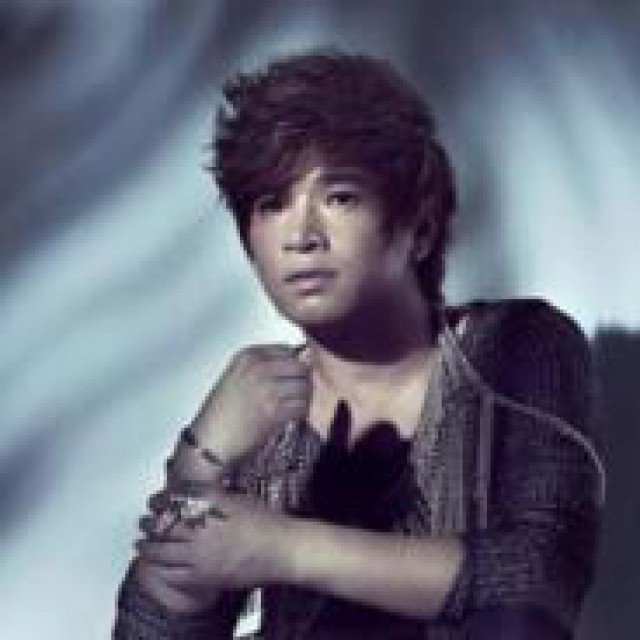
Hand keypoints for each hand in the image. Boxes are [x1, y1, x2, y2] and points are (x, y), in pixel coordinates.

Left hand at [135, 489, 291, 606]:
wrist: (282, 548)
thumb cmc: (265, 520)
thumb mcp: (237, 497)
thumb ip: (212, 496)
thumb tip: (191, 494)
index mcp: (210, 503)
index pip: (173, 499)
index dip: (159, 500)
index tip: (153, 501)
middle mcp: (201, 526)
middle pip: (163, 524)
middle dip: (148, 523)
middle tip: (142, 522)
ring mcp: (201, 553)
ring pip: (162, 551)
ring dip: (148, 546)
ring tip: (141, 543)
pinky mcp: (204, 576)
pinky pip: (173, 574)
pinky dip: (159, 569)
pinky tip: (154, 566)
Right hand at [192, 344, 310, 460]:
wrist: (210, 440)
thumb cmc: (220, 412)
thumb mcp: (235, 377)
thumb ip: (262, 367)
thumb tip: (295, 364)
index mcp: (247, 356)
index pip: (287, 349)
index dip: (293, 363)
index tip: (291, 374)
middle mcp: (259, 369)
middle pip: (300, 367)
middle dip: (303, 379)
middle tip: (298, 390)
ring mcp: (268, 389)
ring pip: (304, 387)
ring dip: (304, 397)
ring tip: (295, 404)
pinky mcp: (275, 411)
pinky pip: (302, 406)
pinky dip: (300, 412)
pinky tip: (291, 416)